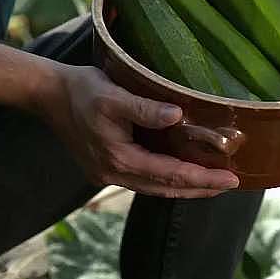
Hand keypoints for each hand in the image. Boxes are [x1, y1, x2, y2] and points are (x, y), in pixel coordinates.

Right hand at [41, 64, 239, 197]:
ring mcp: (108, 173)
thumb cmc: (82, 90)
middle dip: (200, 188)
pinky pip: (143, 180)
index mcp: (119, 158)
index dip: (203, 178)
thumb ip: (145, 108)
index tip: (231, 178)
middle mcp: (114, 173)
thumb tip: (177, 115)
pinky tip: (179, 172)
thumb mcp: (114, 94)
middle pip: (166, 189)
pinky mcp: (104, 167)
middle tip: (231, 184)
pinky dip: (166, 179)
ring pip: (155, 188)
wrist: (48, 94)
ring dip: (184, 186)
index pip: (171, 175)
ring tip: (212, 182)